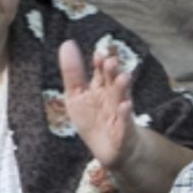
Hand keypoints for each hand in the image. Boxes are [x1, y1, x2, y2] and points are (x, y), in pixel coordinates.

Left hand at [60, 39, 136, 170]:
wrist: (109, 150)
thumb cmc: (93, 119)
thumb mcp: (76, 96)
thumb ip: (73, 72)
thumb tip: (67, 43)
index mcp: (100, 87)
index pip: (101, 72)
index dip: (100, 64)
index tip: (98, 55)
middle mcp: (112, 97)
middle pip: (113, 82)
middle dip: (112, 73)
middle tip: (111, 62)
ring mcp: (119, 114)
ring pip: (121, 98)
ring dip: (122, 89)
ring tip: (123, 78)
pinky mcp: (123, 132)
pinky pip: (125, 122)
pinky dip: (125, 115)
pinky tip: (125, 106)